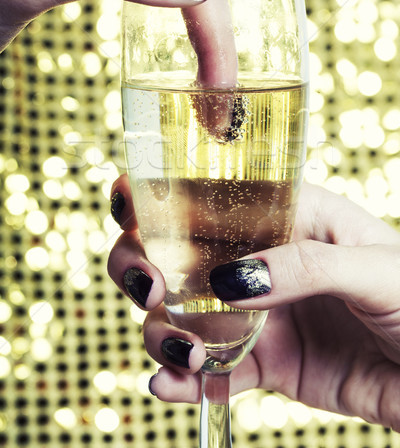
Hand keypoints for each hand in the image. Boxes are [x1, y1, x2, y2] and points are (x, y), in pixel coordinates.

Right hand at [108, 178, 399, 431]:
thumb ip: (305, 265)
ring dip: (162, 331)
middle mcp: (261, 259)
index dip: (162, 197)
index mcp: (287, 217)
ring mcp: (259, 311)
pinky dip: (186, 380)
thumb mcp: (375, 265)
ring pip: (184, 313)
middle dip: (143, 265)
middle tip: (147, 287)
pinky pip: (215, 369)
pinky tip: (169, 388)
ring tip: (180, 354)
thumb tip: (229, 280)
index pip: (215, 195)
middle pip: (178, 253)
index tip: (126, 208)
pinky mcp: (266, 361)